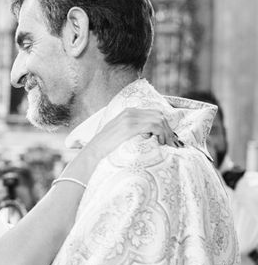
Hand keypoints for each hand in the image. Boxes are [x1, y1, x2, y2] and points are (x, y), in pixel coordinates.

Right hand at [64, 108, 178, 183]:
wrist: (93, 153)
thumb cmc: (106, 149)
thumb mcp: (120, 135)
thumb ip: (133, 130)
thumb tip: (150, 137)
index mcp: (128, 112)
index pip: (154, 113)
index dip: (164, 125)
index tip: (168, 139)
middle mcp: (130, 112)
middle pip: (159, 115)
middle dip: (168, 129)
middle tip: (171, 144)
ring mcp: (130, 118)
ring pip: (159, 119)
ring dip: (166, 132)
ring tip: (166, 145)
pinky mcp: (130, 126)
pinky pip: (154, 125)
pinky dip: (161, 134)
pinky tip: (159, 143)